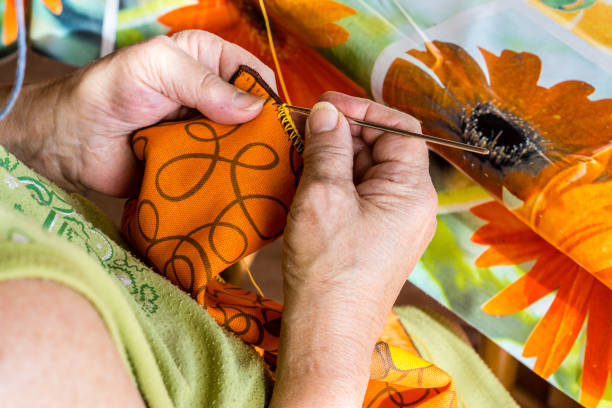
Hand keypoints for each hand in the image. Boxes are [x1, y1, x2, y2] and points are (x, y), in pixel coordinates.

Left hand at [0, 30, 274, 195]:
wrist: (70, 144)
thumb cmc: (108, 92)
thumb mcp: (156, 68)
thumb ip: (204, 83)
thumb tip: (255, 110)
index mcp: (208, 62)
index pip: (256, 76)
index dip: (271, 99)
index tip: (284, 128)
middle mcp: (213, 98)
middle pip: (257, 116)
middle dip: (267, 136)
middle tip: (280, 161)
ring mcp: (207, 134)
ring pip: (245, 147)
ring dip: (253, 162)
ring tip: (269, 182)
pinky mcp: (198, 164)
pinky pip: (225, 172)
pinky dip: (235, 181)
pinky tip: (248, 193)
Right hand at [271, 93, 436, 406]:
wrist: (326, 332)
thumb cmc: (328, 269)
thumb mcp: (323, 197)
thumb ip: (329, 147)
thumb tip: (328, 112)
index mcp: (413, 191)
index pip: (399, 129)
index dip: (364, 110)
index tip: (327, 105)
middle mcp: (413, 206)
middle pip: (385, 149)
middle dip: (346, 134)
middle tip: (306, 128)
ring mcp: (397, 224)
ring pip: (370, 173)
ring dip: (338, 158)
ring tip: (302, 154)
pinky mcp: (378, 239)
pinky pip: (362, 197)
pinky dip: (338, 183)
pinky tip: (309, 182)